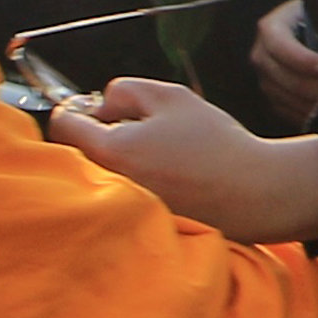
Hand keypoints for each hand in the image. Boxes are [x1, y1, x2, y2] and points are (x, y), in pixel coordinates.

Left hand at [49, 76, 317, 242]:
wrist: (256, 194)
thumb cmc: (214, 143)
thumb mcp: (169, 97)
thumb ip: (123, 91)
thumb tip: (100, 107)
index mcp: (110, 152)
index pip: (62, 126)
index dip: (76, 109)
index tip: (95, 108)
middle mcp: (108, 187)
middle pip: (75, 153)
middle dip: (94, 135)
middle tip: (130, 127)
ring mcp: (120, 211)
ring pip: (96, 175)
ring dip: (113, 159)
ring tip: (152, 154)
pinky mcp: (137, 227)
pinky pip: (116, 199)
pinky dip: (130, 184)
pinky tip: (162, 178)